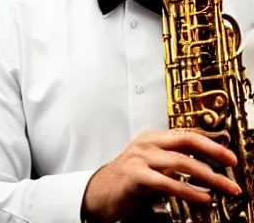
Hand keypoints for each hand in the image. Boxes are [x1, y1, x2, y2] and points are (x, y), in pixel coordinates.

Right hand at [80, 128, 240, 222]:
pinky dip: (189, 191)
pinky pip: (168, 182)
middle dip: (213, 151)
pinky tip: (203, 197)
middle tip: (232, 163)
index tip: (229, 155)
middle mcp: (146, 143)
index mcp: (151, 137)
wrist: (100, 192)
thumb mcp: (152, 164)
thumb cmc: (129, 180)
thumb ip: (172, 160)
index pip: (186, 134)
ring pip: (181, 162)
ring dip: (208, 176)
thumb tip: (202, 165)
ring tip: (225, 187)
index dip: (210, 143)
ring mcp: (139, 157)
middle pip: (186, 140)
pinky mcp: (135, 175)